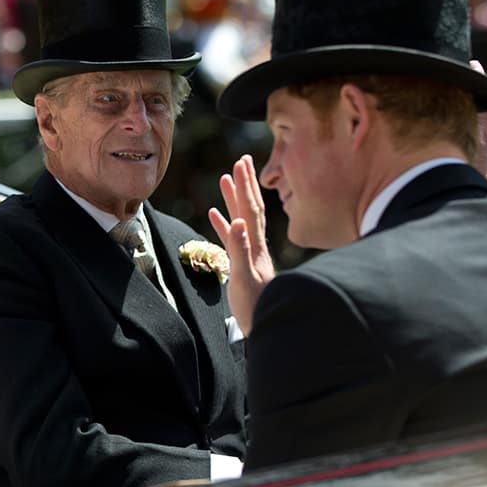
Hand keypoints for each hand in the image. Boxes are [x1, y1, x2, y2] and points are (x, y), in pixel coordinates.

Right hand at [208, 155, 275, 335]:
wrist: (269, 325)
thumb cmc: (255, 305)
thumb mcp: (243, 278)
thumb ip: (239, 249)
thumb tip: (237, 220)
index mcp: (255, 245)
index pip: (250, 209)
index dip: (245, 186)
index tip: (240, 164)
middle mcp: (255, 245)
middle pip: (250, 208)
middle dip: (245, 183)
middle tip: (241, 160)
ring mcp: (250, 253)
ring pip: (241, 219)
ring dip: (233, 199)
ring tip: (225, 180)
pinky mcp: (243, 264)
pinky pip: (232, 238)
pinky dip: (224, 224)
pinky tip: (217, 215)